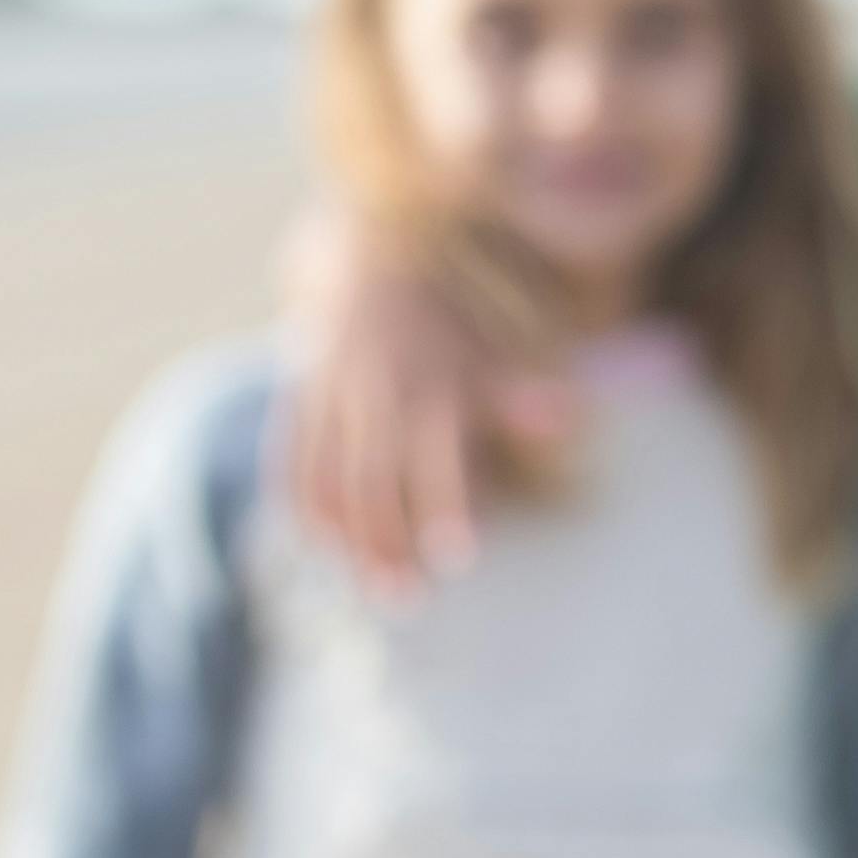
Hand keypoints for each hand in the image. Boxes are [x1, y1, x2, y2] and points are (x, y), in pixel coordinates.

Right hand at [276, 205, 575, 589]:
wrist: (372, 257)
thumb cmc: (449, 325)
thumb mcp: (490, 351)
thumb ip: (522, 393)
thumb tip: (567, 416)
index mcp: (426, 383)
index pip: (433, 457)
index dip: (444, 507)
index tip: (459, 560)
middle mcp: (371, 391)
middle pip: (372, 481)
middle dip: (386, 542)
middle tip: (407, 600)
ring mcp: (326, 396)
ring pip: (326, 477)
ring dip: (344, 537)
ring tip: (369, 587)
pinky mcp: (298, 401)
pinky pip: (290, 461)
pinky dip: (302, 507)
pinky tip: (320, 549)